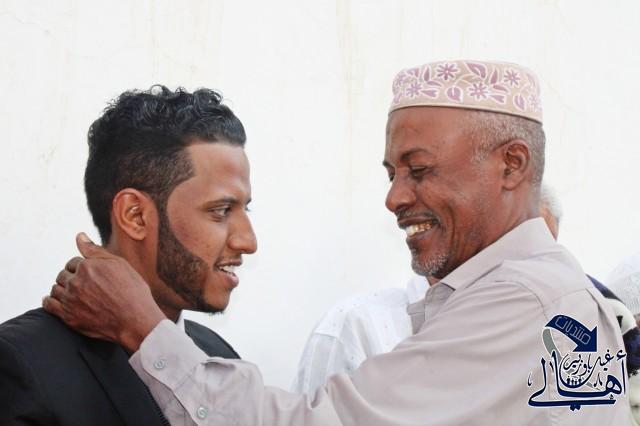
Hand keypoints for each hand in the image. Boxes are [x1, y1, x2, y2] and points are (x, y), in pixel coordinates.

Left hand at [43, 233, 165, 352]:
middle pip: (63, 274)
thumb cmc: (132, 291)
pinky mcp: (69, 317)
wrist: (135, 319)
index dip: (82, 267)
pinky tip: (57, 300)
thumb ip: (95, 250)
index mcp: (87, 266)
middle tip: (84, 284)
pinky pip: (49, 305)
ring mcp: (71, 300)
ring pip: (56, 289)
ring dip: (62, 288)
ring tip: (74, 293)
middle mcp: (76, 282)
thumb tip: (79, 236)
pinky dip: (49, 301)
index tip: (91, 274)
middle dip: (71, 277)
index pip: (74, 262)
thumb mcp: (119, 265)